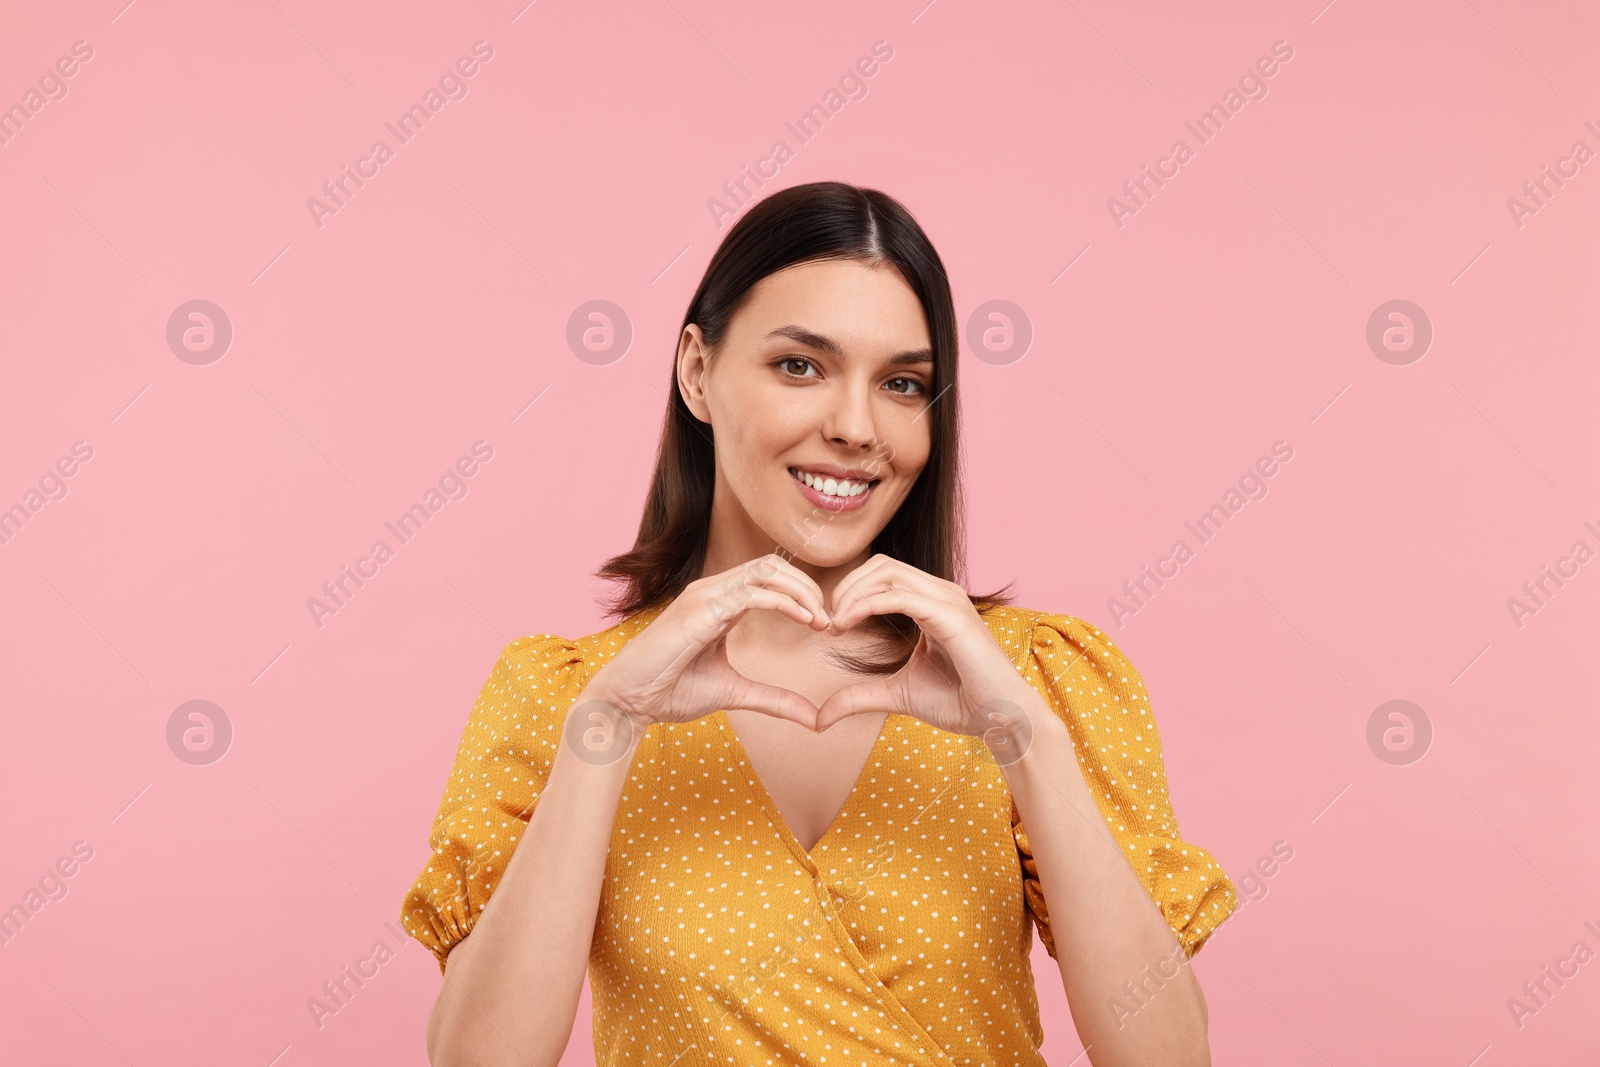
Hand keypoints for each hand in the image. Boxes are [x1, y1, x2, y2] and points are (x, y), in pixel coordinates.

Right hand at [581, 554, 830, 738]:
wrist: (629, 702)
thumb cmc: (670, 691)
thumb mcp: (735, 693)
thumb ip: (774, 699)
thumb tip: (815, 719)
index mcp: (719, 603)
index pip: (769, 577)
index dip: (802, 594)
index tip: (824, 624)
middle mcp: (712, 591)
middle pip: (772, 566)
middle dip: (808, 587)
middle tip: (830, 620)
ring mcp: (705, 596)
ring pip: (765, 572)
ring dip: (801, 592)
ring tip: (820, 619)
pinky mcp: (700, 611)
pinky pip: (751, 593)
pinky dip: (784, 602)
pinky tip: (804, 619)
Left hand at [816, 555, 1042, 761]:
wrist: (999, 720)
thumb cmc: (958, 703)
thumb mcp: (896, 696)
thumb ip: (858, 698)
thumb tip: (819, 720)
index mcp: (932, 602)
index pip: (882, 575)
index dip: (850, 592)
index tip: (831, 626)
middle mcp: (941, 593)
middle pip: (881, 564)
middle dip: (846, 587)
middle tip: (829, 622)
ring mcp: (948, 601)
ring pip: (887, 571)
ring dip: (852, 593)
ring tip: (837, 624)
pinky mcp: (950, 616)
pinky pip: (900, 596)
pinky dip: (866, 604)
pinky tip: (848, 624)